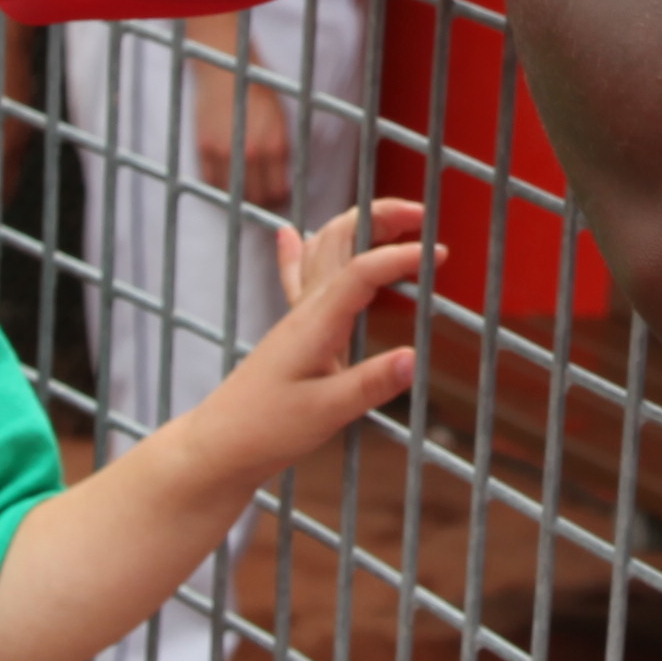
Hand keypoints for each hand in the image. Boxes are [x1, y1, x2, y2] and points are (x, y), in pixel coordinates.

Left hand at [173, 199, 430, 486]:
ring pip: (323, 250)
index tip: (441, 255)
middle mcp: (306, 309)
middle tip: (422, 215)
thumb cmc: (268, 429)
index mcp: (317, 323)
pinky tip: (287, 233)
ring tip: (393, 218)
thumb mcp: (327, 412)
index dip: (401, 257)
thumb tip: (413, 357)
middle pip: (340, 239)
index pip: (362, 270)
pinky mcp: (292, 332)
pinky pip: (297, 277)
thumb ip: (371, 383)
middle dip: (381, 217)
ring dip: (358, 226)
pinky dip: (300, 250)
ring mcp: (297, 317)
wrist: (220, 445)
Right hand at [220, 62, 306, 210]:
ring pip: (231, 194)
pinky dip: (218, 185)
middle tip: (259, 196)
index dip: (278, 199)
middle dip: (259, 202)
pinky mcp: (204, 148)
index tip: (276, 197)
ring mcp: (225, 152)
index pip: (278, 192)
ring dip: (237, 196)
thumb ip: (280, 153)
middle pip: (255, 198)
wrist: (228, 70)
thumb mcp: (280, 122)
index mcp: (276, 145)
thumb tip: (281, 185)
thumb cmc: (258, 94)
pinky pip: (210, 182)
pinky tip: (225, 178)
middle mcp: (251, 152)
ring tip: (242, 188)